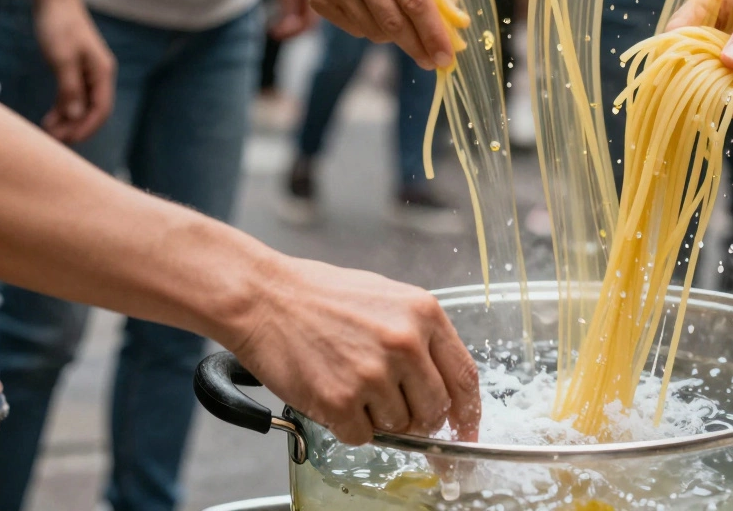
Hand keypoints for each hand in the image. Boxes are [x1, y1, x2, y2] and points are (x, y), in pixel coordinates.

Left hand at [33, 0, 115, 142]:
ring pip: (81, 105)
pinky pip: (72, 95)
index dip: (86, 126)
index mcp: (102, 73)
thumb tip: (74, 115)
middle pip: (92, 110)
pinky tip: (50, 118)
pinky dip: (62, 108)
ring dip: (67, 120)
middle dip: (75, 127)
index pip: (101, 108)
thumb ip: (69, 88)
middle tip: (54, 140)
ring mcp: (87, 73)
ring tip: (49, 133)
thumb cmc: (60, 26)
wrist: (54, 1)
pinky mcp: (74, 70)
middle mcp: (99, 76)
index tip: (69, 139)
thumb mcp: (62, 58)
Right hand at [229, 258, 480, 444]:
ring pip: (399, 426)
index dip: (468, 413)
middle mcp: (406, 343)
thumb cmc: (321, 296)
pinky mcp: (340, 400)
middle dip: (417, 417)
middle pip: (435, 410)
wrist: (265, 297)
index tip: (466, 433)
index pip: (465, 376)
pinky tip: (331, 391)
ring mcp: (374, 374)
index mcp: (424, 314)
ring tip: (349, 380)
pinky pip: (362, 436)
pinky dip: (347, 425)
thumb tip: (443, 385)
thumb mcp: (389, 299)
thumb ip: (422, 338)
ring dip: (377, 416)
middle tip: (389, 402)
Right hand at [290, 0, 455, 69]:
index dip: (433, 32)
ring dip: (395, 37)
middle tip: (433, 62)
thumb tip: (456, 20)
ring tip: (402, 25)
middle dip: (418, 47)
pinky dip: (372, 28)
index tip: (446, 56)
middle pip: (394, 22)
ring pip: (375, 31)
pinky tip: (373, 10)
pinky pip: (355, 29)